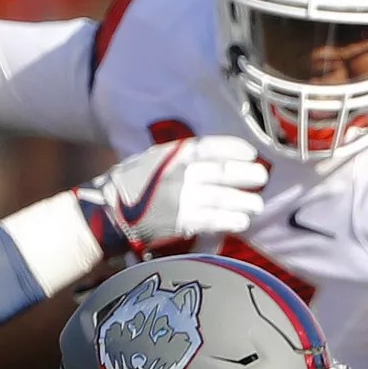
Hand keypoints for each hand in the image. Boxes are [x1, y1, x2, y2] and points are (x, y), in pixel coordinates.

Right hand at [77, 136, 268, 259]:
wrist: (107, 213)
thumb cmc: (131, 187)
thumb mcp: (152, 161)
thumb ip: (179, 159)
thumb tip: (213, 160)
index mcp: (172, 155)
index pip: (210, 146)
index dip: (234, 149)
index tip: (250, 153)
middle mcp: (179, 173)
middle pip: (223, 171)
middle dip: (247, 175)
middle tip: (260, 179)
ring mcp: (182, 198)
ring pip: (224, 197)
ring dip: (245, 201)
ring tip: (256, 205)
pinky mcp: (181, 221)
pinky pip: (215, 219)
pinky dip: (231, 220)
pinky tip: (242, 221)